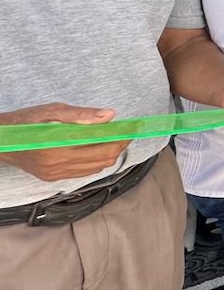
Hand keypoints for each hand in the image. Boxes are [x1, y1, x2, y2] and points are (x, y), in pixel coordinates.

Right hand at [0, 103, 127, 181]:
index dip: (121, 137)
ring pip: (96, 168)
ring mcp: (55, 174)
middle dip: (119, 145)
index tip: (133, 127)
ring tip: (113, 138)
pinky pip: (84, 172)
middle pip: (104, 159)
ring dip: (109, 154)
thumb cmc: (24, 122)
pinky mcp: (52, 179)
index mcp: (58, 146)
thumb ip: (82, 115)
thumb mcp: (52, 111)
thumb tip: (110, 115)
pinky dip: (95, 161)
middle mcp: (58, 164)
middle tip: (126, 132)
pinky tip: (96, 149)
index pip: (103, 145)